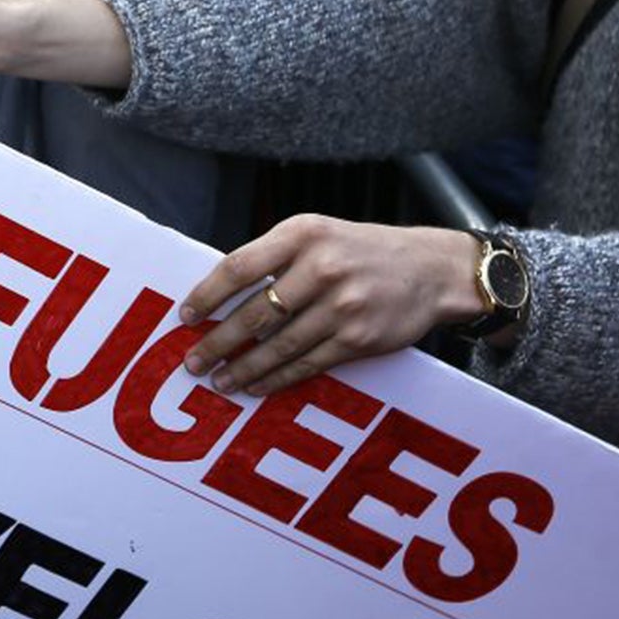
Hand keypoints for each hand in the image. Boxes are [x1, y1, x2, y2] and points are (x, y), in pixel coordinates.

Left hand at [180, 216, 488, 394]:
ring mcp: (342, 305)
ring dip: (243, 367)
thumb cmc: (360, 250)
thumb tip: (220, 297)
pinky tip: (256, 385)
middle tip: (192, 361)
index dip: (208, 296)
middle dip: (218, 342)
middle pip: (255, 313)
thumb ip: (273, 256)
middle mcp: (321, 268)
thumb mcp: (316, 233)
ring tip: (219, 381)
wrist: (432, 269)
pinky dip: (277, 377)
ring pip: (279, 345)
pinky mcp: (359, 338)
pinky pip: (308, 363)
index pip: (239, 267)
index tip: (186, 317)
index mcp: (302, 234)